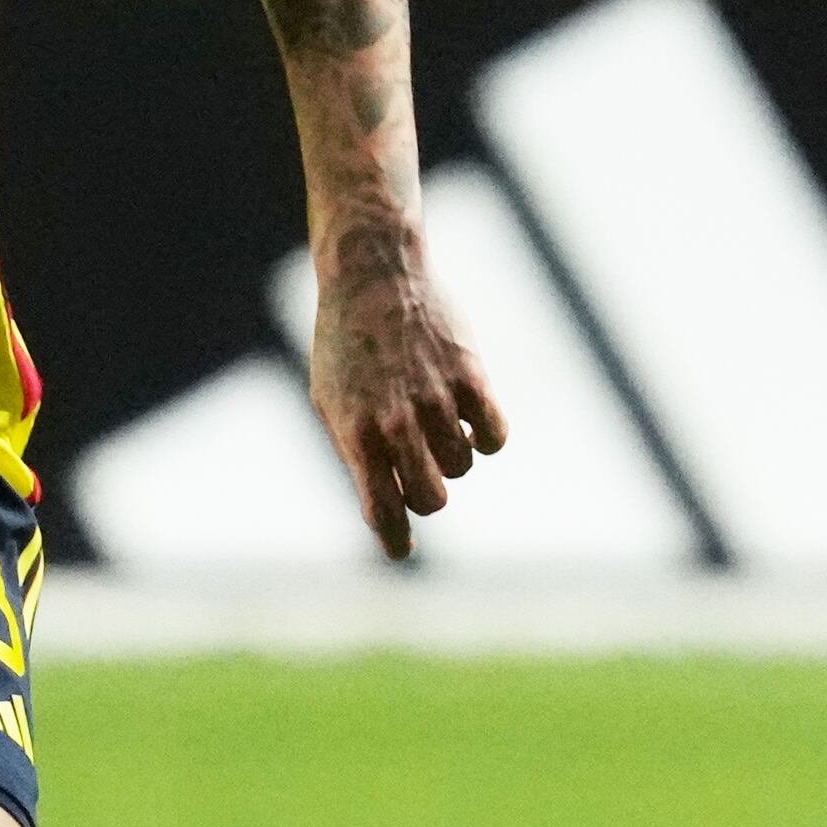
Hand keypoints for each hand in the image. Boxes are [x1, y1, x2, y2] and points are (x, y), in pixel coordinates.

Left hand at [307, 247, 504, 561]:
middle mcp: (396, 421)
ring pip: (463, 466)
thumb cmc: (347, 346)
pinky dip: (486, 437)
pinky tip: (470, 420)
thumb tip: (387, 506)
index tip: (403, 549)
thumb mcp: (331, 401)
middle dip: (428, 496)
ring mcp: (435, 399)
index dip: (396, 538)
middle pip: (431, 498)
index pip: (382, 509)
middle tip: (423, 476)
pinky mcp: (470, 376)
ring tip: (437, 426)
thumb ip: (357, 453)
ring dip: (454, 457)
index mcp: (356, 432)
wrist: (374, 277)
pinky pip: (494, 436)